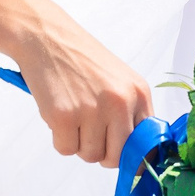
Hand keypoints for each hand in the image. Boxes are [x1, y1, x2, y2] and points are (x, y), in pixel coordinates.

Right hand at [13, 14, 152, 167]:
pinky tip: (58, 114)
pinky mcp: (64, 115)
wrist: (45, 36)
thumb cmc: (79, 58)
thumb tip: (134, 153)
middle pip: (117, 157)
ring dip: (78, 143)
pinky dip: (59, 138)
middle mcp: (120, 102)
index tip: (123, 159)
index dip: (133, 157)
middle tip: (88, 132)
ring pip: (90, 156)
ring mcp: (92, 109)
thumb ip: (130, 112)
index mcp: (138, 93)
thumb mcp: (118, 79)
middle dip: (102, 152)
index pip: (148, 144)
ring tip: (72, 116)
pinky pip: (65, 149)